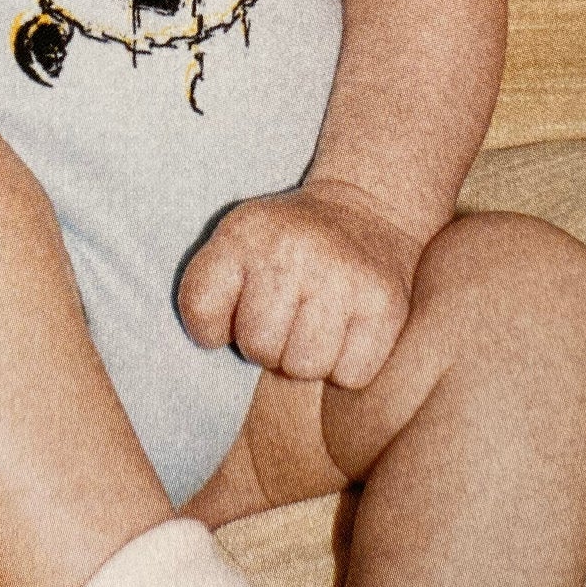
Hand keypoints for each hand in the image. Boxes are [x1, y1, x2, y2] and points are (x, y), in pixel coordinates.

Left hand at [176, 182, 420, 388]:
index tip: (235, 311)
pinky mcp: (385, 305)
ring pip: (304, 367)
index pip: (200, 310)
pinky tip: (347, 331)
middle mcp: (293, 251)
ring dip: (307, 358)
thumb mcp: (237, 242)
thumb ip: (208, 289)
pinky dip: (347, 365)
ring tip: (314, 325)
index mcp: (245, 234)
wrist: (365, 211)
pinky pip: (350, 375)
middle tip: (285, 318)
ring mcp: (343, 277)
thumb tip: (212, 344)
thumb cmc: (288, 244)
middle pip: (258, 347)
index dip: (212, 328)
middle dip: (267, 345)